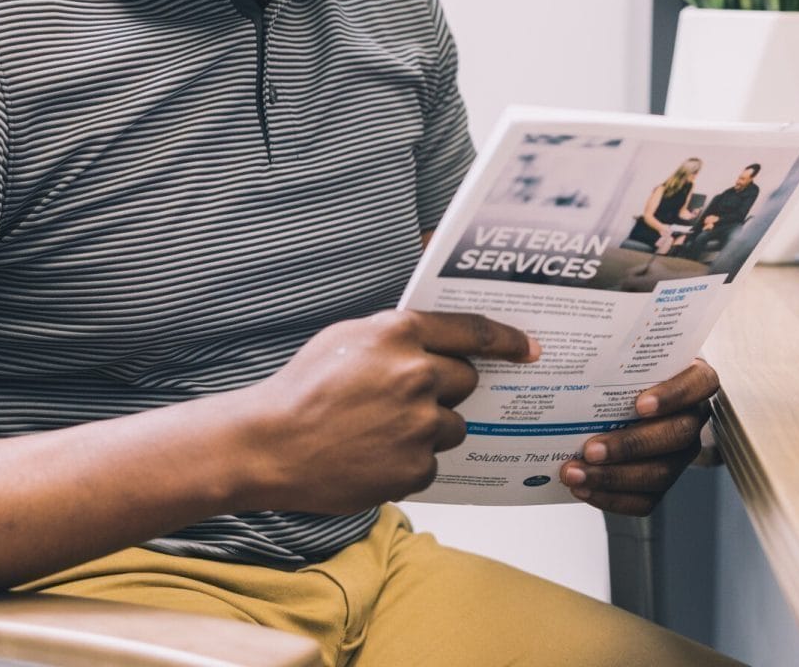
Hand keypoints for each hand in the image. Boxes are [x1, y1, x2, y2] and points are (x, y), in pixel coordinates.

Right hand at [246, 310, 536, 514]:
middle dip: (447, 388)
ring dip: (429, 427)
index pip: (473, 331)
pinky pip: (432, 462)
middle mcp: (416, 375)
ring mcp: (419, 424)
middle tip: (409, 397)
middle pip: (466, 380)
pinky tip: (374, 455)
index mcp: (399, 334)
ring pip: (452, 425)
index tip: (529, 348)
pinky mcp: (414, 467)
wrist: (269, 445)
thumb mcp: (347, 337)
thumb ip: (395, 335)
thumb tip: (435, 340)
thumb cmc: (302, 388)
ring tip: (381, 431)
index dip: (507, 339)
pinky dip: (411, 461)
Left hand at [560, 358, 717, 515]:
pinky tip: (583, 490)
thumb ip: (609, 349)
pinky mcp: (662, 481)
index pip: (699, 384)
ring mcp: (680, 454)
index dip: (673, 396)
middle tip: (590, 448)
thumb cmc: (620, 369)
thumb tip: (552, 343)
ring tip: (575, 473)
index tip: (638, 404)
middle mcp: (692, 418)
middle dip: (630, 445)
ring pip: (660, 473)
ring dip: (614, 478)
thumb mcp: (622, 352)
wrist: (617, 399)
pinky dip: (612, 499)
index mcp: (692, 379)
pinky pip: (646, 500)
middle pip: (676, 436)